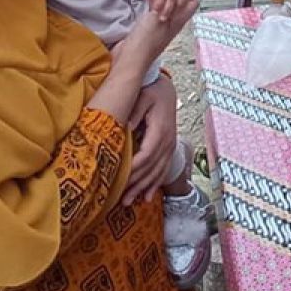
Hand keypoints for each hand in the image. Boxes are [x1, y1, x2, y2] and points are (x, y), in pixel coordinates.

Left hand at [122, 77, 178, 204]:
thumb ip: (134, 112)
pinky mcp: (169, 148)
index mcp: (160, 131)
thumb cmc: (151, 91)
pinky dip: (155, 184)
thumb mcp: (142, 97)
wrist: (166, 88)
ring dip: (144, 189)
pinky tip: (147, 196)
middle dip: (136, 185)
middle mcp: (168, 142)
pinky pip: (163, 170)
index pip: (145, 156)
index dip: (133, 171)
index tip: (119, 182)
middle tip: (121, 200)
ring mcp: (170, 146)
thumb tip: (125, 127)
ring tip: (130, 202)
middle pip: (151, 169)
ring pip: (158, 172)